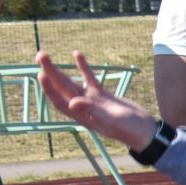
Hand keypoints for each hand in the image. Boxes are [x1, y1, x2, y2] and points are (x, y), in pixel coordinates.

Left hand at [35, 51, 156, 150]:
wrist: (145, 130)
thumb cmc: (130, 129)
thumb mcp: (111, 120)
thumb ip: (92, 110)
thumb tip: (71, 102)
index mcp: (82, 116)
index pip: (60, 101)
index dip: (49, 89)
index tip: (42, 74)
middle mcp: (83, 108)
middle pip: (61, 88)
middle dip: (49, 72)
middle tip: (40, 56)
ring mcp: (92, 100)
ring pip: (70, 82)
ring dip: (58, 70)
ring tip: (45, 55)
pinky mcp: (102, 94)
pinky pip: (88, 78)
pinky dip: (82, 67)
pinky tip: (77, 54)